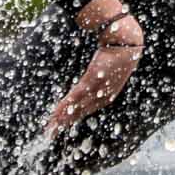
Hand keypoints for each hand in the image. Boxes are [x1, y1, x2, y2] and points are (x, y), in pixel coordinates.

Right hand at [48, 0, 143, 134]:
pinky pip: (77, 95)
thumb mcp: (107, 70)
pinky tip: (57, 112)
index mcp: (106, 95)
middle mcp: (103, 96)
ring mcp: (98, 89)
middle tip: (50, 132)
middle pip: (80, 112)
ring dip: (63, 117)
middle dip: (64, 123)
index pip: (86, 110)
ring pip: (77, 107)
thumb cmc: (116, 53)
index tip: (59, 125)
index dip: (72, 118)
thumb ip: (96, 77)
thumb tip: (92, 78)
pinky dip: (67, 105)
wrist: (124, 41)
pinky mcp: (93, 79)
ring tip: (51, 126)